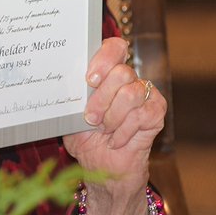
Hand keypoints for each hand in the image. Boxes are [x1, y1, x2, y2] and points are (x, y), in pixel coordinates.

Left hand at [63, 37, 165, 190]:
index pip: (114, 47)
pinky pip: (141, 115)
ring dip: (112, 116)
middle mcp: (129, 79)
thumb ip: (71, 95)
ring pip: (131, 94)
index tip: (90, 80)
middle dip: (101, 99)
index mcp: (107, 72)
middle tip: (91, 118)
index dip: (105, 59)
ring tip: (103, 130)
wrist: (102, 167)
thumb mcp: (71, 114)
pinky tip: (115, 141)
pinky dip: (123, 132)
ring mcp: (145, 94)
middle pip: (122, 72)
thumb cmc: (85, 137)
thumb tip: (59, 81)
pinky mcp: (156, 112)